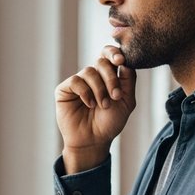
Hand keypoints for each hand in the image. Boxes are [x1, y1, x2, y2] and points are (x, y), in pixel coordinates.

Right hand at [55, 45, 136, 172]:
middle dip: (111, 78)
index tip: (121, 60)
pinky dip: (85, 93)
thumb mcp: (126, 101)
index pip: (109, 55)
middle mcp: (92, 76)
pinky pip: (76, 81)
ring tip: (103, 105)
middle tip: (115, 95)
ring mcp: (78, 82)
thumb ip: (128, 80)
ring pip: (89, 71)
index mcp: (107, 75)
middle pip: (101, 61)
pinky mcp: (65, 89)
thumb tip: (126, 61)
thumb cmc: (109, 122)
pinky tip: (89, 104)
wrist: (94, 140)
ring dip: (100, 89)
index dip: (114, 53)